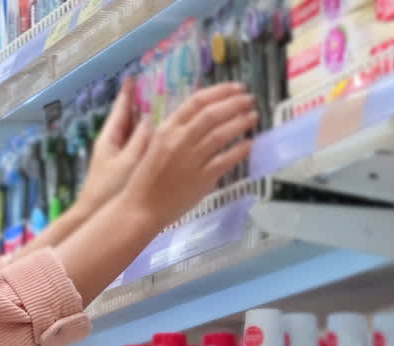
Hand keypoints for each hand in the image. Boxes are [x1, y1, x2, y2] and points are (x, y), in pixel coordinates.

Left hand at [73, 77, 152, 213]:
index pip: (120, 108)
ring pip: (134, 133)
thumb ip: (140, 140)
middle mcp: (113, 143)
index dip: (128, 93)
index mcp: (110, 137)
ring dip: (147, 121)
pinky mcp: (124, 169)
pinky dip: (148, 139)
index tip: (133, 77)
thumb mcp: (127, 162)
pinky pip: (139, 147)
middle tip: (158, 89)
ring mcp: (118, 156)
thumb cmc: (109, 188)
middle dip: (140, 104)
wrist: (95, 215)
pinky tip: (161, 138)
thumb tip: (151, 119)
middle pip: (128, 118)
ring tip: (164, 108)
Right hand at [115, 83, 256, 227]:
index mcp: (166, 130)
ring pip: (220, 134)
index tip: (236, 88)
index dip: (220, 92)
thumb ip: (175, 131)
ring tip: (253, 117)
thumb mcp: (155, 146)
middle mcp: (179, 141)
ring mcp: (190, 160)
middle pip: (212, 114)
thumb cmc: (146, 179)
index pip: (197, 101)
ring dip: (240, 123)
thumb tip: (199, 116)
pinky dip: (239, 150)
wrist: (140, 208)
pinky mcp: (201, 179)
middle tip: (250, 100)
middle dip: (235, 104)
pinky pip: (225, 160)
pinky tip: (249, 144)